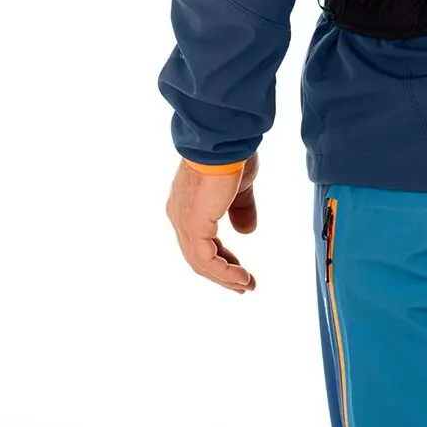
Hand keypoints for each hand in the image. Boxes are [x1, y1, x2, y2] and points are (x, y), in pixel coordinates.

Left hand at [166, 155, 258, 292]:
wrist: (226, 141)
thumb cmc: (232, 155)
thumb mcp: (240, 187)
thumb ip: (241, 209)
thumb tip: (246, 232)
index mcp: (188, 204)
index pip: (201, 240)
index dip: (221, 257)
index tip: (239, 268)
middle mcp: (179, 215)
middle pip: (197, 255)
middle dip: (222, 272)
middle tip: (242, 285)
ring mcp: (184, 222)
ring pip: (200, 262)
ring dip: (225, 278)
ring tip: (246, 285)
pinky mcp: (194, 226)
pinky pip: (206, 261)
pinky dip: (224, 273)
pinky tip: (241, 277)